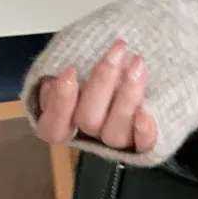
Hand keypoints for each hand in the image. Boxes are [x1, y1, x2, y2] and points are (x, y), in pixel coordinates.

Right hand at [35, 39, 157, 152]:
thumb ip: (68, 64)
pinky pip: (143, 147)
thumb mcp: (79, 57)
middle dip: (102, 82)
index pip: (52, 128)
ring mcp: (116, 139)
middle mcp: (89, 134)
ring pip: (115, 133)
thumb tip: (68, 68)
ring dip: (127, 96)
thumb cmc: (104, 60)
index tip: (70, 71)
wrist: (137, 61)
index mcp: (65, 120)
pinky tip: (145, 112)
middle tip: (117, 51)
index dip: (59, 103)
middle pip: (88, 121)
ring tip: (138, 64)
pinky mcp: (142, 141)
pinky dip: (143, 133)